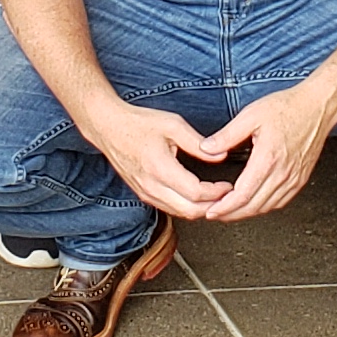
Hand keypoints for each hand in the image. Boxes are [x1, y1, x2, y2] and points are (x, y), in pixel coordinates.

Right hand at [88, 99, 249, 224]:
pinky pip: (168, 208)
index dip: (216, 193)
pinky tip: (196, 198)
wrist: (109, 127)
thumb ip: (197, 142)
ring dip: (199, 210)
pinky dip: (185, 207)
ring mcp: (145, 192)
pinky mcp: (143, 194)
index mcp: (160, 167)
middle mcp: (151, 185)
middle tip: (226, 197)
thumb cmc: (138, 123)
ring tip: (215, 198)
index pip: (195, 192)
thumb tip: (220, 155)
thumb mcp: (172, 125)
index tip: (227, 186)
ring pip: (178, 213)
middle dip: (211, 207)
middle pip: (188, 210)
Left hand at [198, 79, 336, 221]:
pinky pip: (280, 202)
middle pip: (253, 206)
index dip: (225, 207)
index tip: (212, 211)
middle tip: (215, 214)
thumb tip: (206, 148)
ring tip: (230, 211)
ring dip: (246, 213)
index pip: (243, 194)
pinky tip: (254, 203)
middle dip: (231, 215)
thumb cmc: (287, 108)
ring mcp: (294, 179)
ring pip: (267, 207)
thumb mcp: (251, 115)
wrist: (317, 107)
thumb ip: (227, 135)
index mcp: (268, 158)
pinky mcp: (300, 179)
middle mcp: (283, 173)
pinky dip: (263, 207)